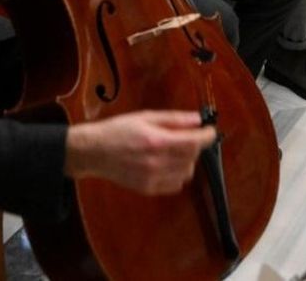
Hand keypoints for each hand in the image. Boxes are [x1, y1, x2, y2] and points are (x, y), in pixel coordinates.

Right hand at [65, 111, 215, 195]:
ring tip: (173, 151)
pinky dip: (177, 174)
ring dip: (187, 160)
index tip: (210, 131)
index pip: (194, 142)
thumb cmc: (118, 130)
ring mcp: (153, 178)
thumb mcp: (146, 117)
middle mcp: (157, 162)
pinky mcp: (149, 188)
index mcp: (157, 141)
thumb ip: (174, 119)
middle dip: (194, 145)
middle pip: (192, 157)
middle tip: (186, 137)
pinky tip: (166, 164)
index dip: (207, 136)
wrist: (94, 152)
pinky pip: (175, 184)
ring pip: (187, 172)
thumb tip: (197, 120)